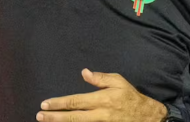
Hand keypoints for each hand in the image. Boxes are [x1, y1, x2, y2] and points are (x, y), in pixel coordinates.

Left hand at [36, 69, 167, 121]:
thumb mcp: (119, 82)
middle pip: (74, 118)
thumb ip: (100, 78)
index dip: (59, 103)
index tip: (45, 104)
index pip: (76, 102)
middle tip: (40, 116)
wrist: (150, 118)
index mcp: (102, 100)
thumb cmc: (131, 97)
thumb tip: (84, 72)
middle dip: (55, 117)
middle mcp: (101, 115)